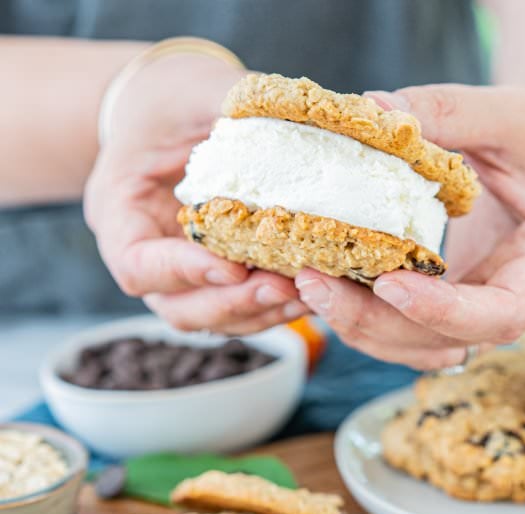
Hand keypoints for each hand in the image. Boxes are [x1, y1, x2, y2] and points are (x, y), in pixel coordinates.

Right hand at [85, 54, 307, 333]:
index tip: (233, 268)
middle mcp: (148, 253)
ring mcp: (180, 270)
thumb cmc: (173, 99)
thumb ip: (231, 105)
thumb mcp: (193, 90)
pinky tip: (307, 293)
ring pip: (211, 316)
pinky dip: (269, 306)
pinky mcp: (213, 271)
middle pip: (177, 306)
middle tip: (283, 288)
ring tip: (306, 296)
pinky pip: (236, 304)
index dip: (183, 272)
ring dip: (258, 312)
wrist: (171, 111)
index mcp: (120, 213)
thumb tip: (301, 125)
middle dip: (231, 304)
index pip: (138, 264)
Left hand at [295, 85, 524, 368]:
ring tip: (301, 284)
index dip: (443, 312)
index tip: (390, 284)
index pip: (500, 314)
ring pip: (404, 342)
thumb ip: (452, 113)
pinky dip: (350, 310)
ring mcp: (459, 305)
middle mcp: (495, 299)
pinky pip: (388, 322)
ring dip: (350, 323)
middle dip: (369, 320)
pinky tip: (312, 282)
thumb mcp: (512, 119)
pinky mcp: (429, 295)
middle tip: (312, 282)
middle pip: (435, 340)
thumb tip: (375, 107)